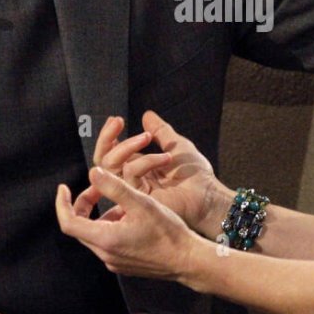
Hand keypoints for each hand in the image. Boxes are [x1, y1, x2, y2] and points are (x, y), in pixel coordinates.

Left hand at [55, 166, 205, 281]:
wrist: (187, 260)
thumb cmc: (168, 232)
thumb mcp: (141, 202)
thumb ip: (114, 186)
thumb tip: (93, 172)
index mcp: (105, 240)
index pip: (68, 222)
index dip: (62, 203)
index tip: (64, 188)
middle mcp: (105, 255)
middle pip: (80, 227)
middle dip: (85, 204)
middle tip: (99, 186)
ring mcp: (114, 262)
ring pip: (95, 234)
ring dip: (100, 214)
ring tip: (121, 199)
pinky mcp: (123, 264)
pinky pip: (108, 242)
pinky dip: (111, 225)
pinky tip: (130, 216)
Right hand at [94, 112, 229, 235]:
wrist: (209, 196)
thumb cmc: (196, 175)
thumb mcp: (176, 145)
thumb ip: (160, 131)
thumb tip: (146, 115)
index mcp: (139, 168)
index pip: (111, 153)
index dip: (109, 136)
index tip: (116, 119)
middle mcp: (133, 180)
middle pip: (103, 160)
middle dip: (107, 138)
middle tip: (118, 121)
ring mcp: (134, 190)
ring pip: (112, 167)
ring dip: (128, 146)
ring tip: (148, 137)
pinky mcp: (138, 199)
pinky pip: (131, 174)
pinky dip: (148, 161)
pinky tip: (166, 158)